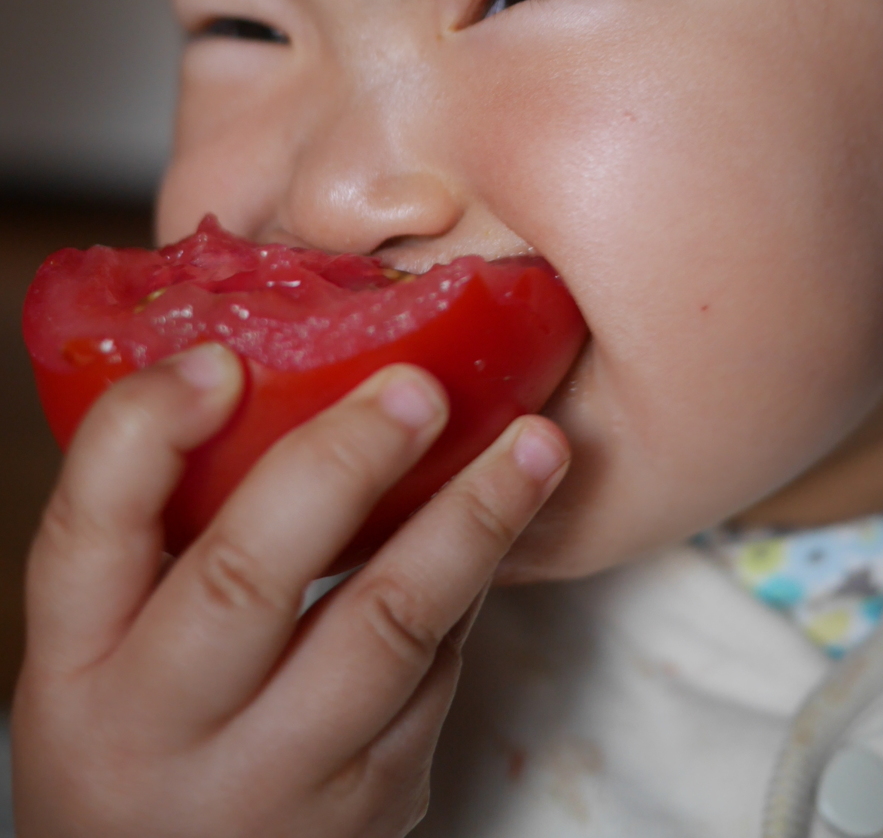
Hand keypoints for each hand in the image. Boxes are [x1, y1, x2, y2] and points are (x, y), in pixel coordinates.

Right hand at [12, 345, 568, 836]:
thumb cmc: (141, 729)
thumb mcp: (109, 640)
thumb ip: (164, 525)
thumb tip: (256, 365)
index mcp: (76, 661)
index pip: (90, 527)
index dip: (149, 429)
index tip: (222, 359)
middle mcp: (159, 729)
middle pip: (248, 577)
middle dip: (345, 464)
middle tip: (420, 386)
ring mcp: (270, 782)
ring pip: (384, 633)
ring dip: (472, 523)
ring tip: (537, 445)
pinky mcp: (367, 809)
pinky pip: (436, 680)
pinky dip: (474, 586)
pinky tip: (508, 520)